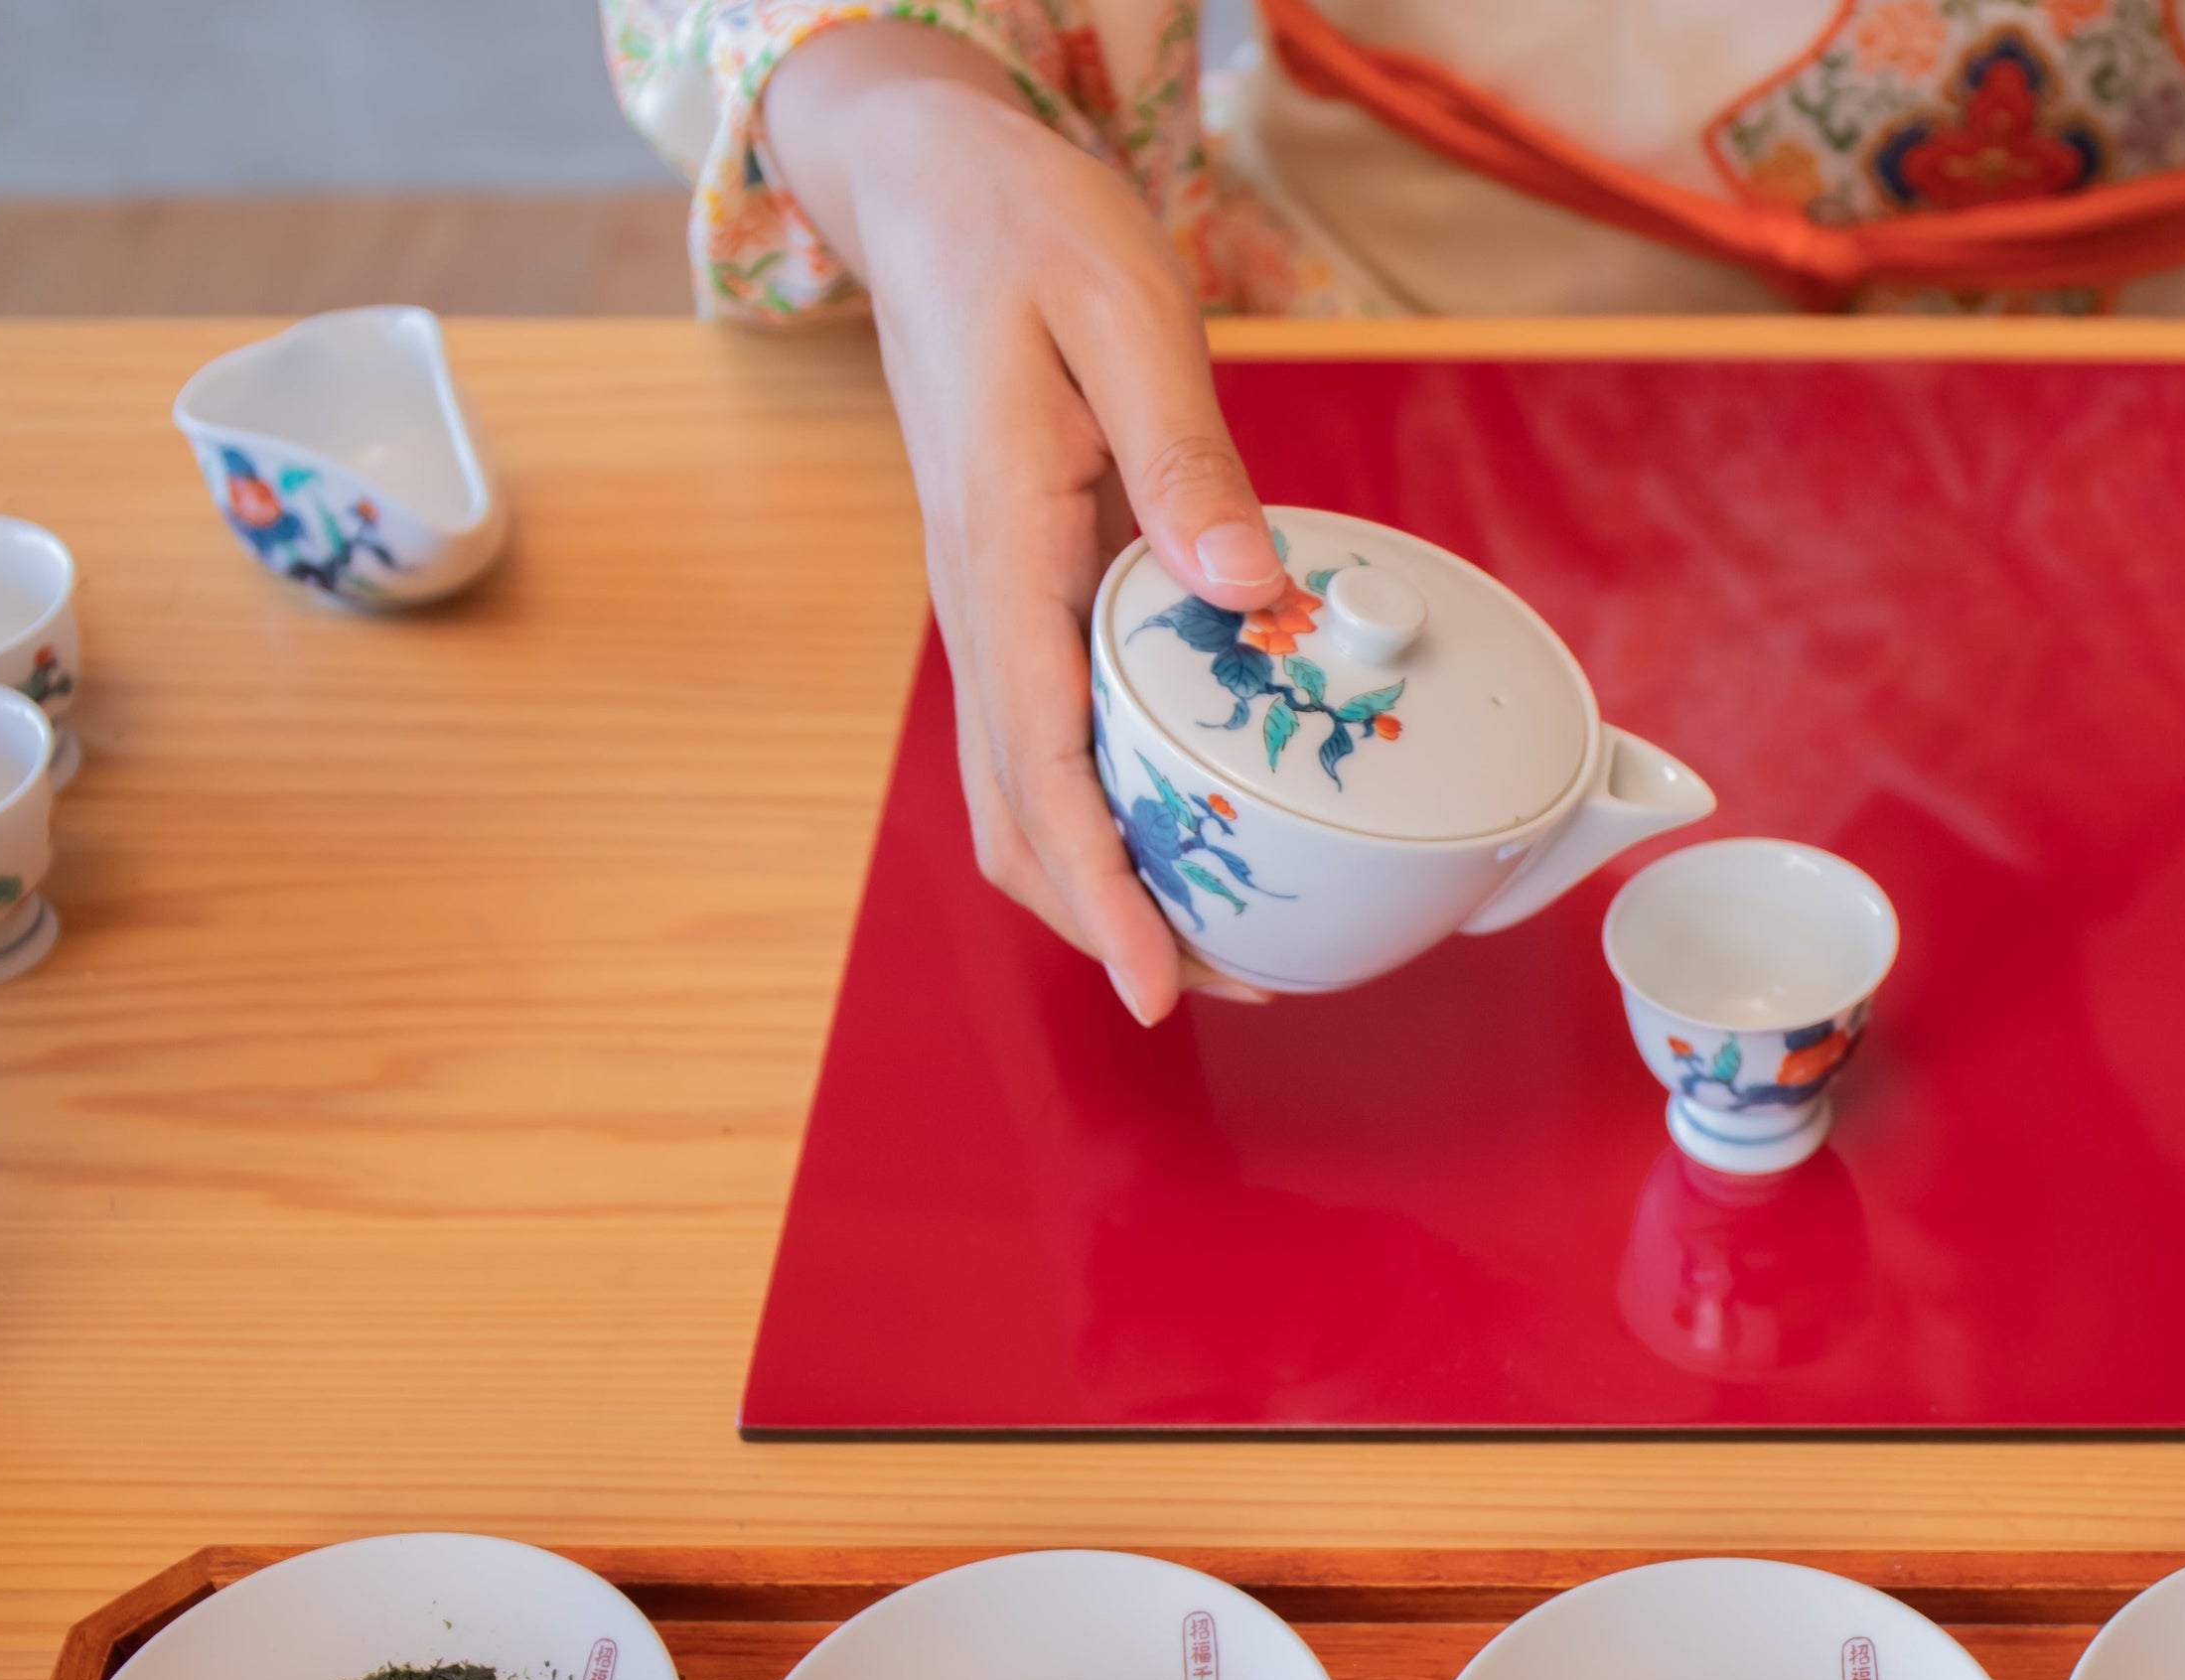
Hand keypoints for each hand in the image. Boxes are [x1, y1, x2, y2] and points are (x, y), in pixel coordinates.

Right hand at [764, 21, 1286, 1022]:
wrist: (936, 189)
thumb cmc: (1030, 237)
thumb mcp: (1127, 319)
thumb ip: (1186, 459)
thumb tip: (1248, 591)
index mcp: (999, 552)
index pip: (1043, 768)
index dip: (1100, 893)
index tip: (1154, 986)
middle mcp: (976, 603)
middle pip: (1018, 817)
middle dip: (1110, 922)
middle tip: (1233, 986)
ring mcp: (987, 607)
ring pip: (1020, 792)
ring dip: (1100, 881)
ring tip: (1217, 937)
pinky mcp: (1013, 595)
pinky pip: (1045, 736)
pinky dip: (1099, 812)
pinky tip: (1182, 821)